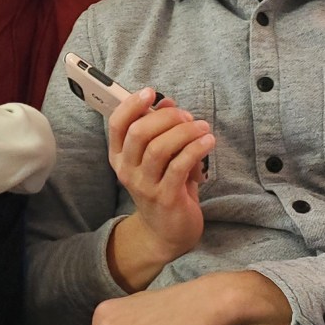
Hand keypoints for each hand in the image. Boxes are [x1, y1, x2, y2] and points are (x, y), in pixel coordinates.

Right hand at [106, 89, 214, 289]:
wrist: (167, 232)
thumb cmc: (164, 186)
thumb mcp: (160, 156)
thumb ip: (161, 129)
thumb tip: (167, 102)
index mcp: (120, 157)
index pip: (117, 125)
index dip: (131, 105)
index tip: (150, 92)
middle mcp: (127, 171)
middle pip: (139, 133)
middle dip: (166, 117)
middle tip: (187, 116)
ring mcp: (145, 186)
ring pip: (159, 148)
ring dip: (185, 132)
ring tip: (203, 128)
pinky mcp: (166, 197)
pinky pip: (180, 166)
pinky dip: (195, 148)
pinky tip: (208, 142)